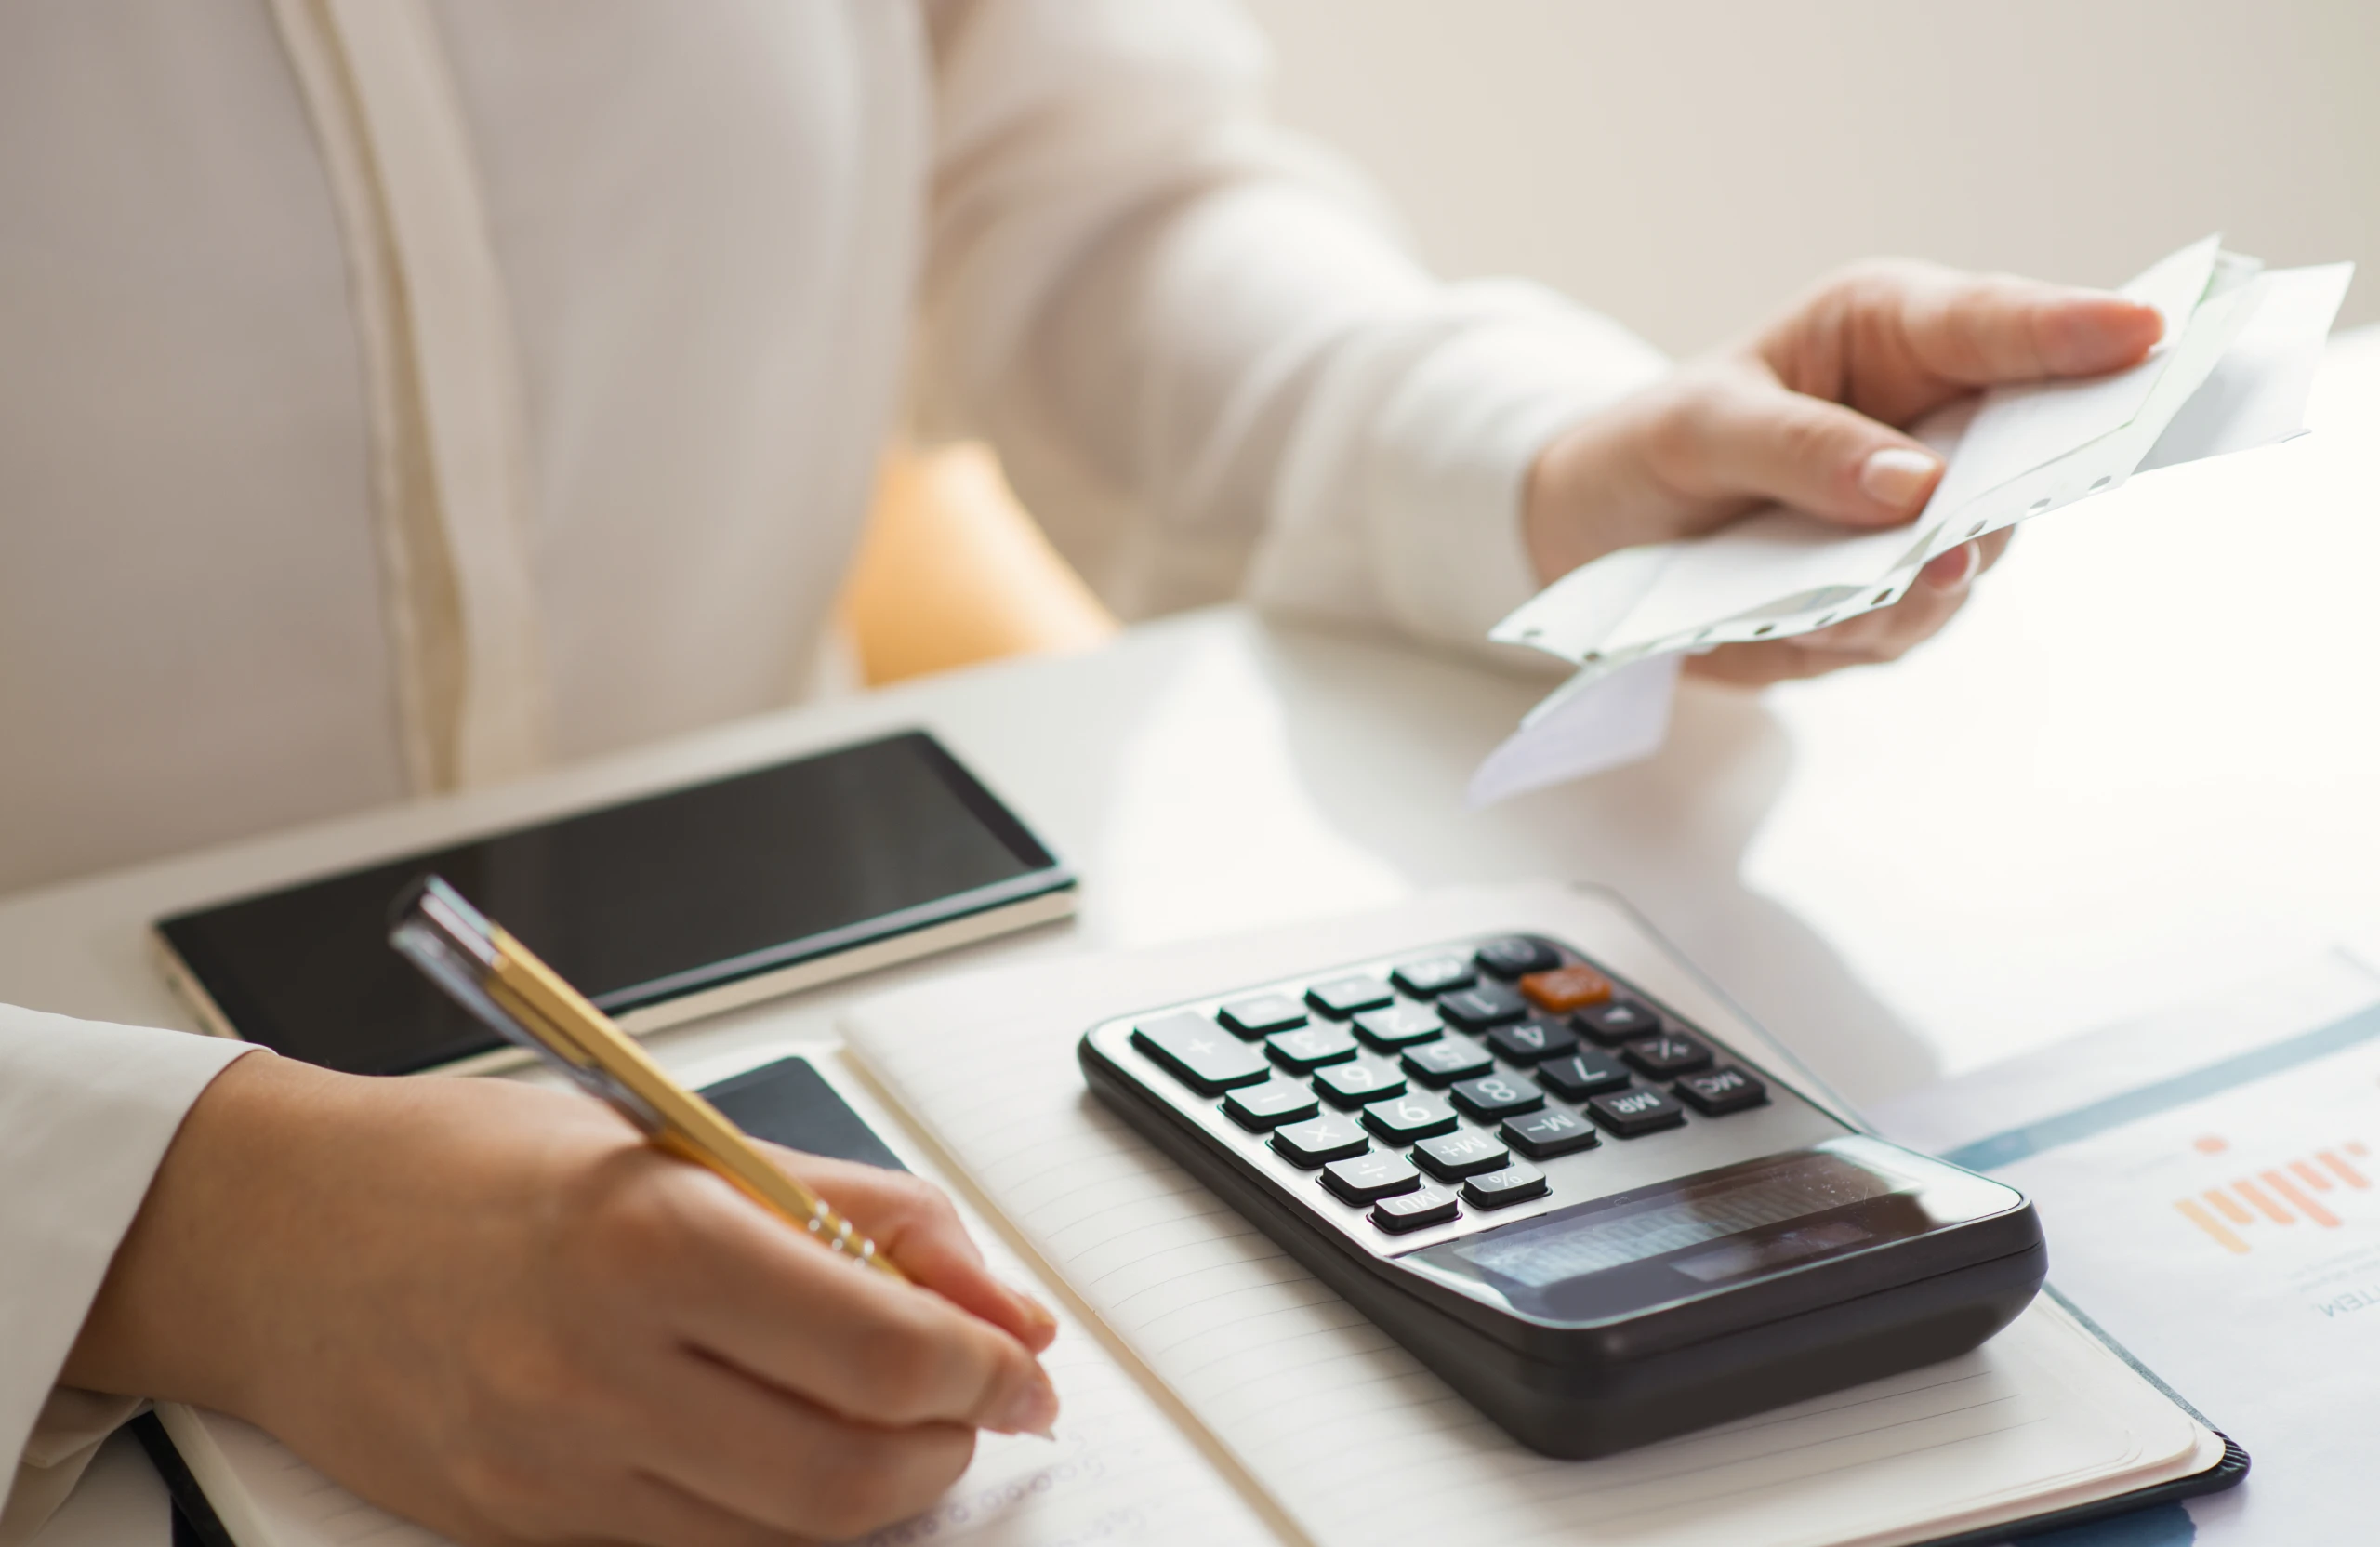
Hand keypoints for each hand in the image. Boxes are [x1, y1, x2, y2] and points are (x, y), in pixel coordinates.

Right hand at [64, 1052, 1059, 1545]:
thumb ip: (860, 1214)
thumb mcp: (683, 1140)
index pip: (883, 1350)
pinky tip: (790, 1452)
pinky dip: (778, 1518)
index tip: (1024, 1361)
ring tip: (893, 1424)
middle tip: (981, 1403)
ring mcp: (552, 1472)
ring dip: (878, 1491)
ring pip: (784, 1536)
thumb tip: (996, 1297)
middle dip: (951, 1446)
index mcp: (651, 1241)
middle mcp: (598, 1372)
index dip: (987, 1368)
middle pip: (849, 1471)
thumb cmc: (472, 1165)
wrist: (272, 1236)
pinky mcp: (519, 1530)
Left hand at [1523, 261, 2163, 685]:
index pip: (1995, 325)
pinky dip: (1858, 632)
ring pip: (1967, 559)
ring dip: (1916, 584)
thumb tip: (1915, 487)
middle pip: (2026, 452)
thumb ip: (1801, 448)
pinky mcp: (1890, 600)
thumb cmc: (1654, 447)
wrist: (1599, 536)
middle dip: (2019, 487)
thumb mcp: (1697, 430)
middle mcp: (1930, 423)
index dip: (2074, 330)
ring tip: (1871, 589)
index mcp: (1888, 336)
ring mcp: (1922, 520)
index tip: (2148, 330)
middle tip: (1979, 521)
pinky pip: (1904, 625)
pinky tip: (1811, 625)